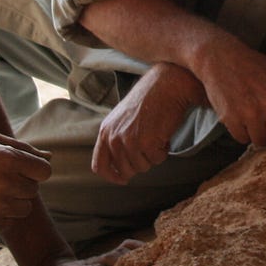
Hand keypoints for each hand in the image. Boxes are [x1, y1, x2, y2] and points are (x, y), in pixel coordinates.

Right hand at [0, 131, 51, 232]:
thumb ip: (23, 148)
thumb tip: (49, 157)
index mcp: (9, 159)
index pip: (45, 171)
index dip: (34, 170)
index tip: (20, 169)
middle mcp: (6, 183)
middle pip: (34, 190)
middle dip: (21, 184)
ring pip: (24, 209)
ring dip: (14, 202)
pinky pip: (8, 221)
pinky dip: (0, 215)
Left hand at [92, 65, 199, 184]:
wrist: (166, 85)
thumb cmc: (149, 100)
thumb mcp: (122, 119)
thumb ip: (116, 139)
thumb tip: (120, 168)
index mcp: (105, 132)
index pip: (99, 166)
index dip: (112, 176)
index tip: (123, 179)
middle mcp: (113, 138)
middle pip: (126, 170)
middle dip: (140, 163)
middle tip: (150, 146)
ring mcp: (128, 141)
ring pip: (143, 167)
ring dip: (153, 155)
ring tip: (156, 135)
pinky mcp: (146, 143)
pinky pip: (157, 160)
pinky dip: (164, 150)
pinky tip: (163, 133)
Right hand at [190, 33, 265, 146]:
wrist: (221, 57)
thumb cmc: (256, 68)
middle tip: (264, 118)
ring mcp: (251, 112)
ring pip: (261, 141)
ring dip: (257, 132)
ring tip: (252, 115)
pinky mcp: (231, 118)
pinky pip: (242, 139)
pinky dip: (241, 131)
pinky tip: (239, 114)